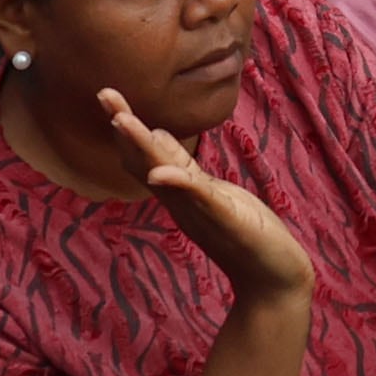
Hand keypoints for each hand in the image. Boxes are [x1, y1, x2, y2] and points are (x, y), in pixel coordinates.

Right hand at [97, 85, 314, 304]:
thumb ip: (183, 170)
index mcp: (180, 191)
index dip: (128, 125)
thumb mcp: (210, 192)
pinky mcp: (226, 220)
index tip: (107, 96)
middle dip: (126, 127)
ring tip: (121, 120)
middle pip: (146, 160)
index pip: (147, 153)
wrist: (271, 280)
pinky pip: (199, 198)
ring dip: (143, 148)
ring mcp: (200, 211)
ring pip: (164, 175)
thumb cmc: (244, 233)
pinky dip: (178, 183)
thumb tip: (159, 135)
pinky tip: (161, 173)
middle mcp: (182, 201)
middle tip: (104, 94)